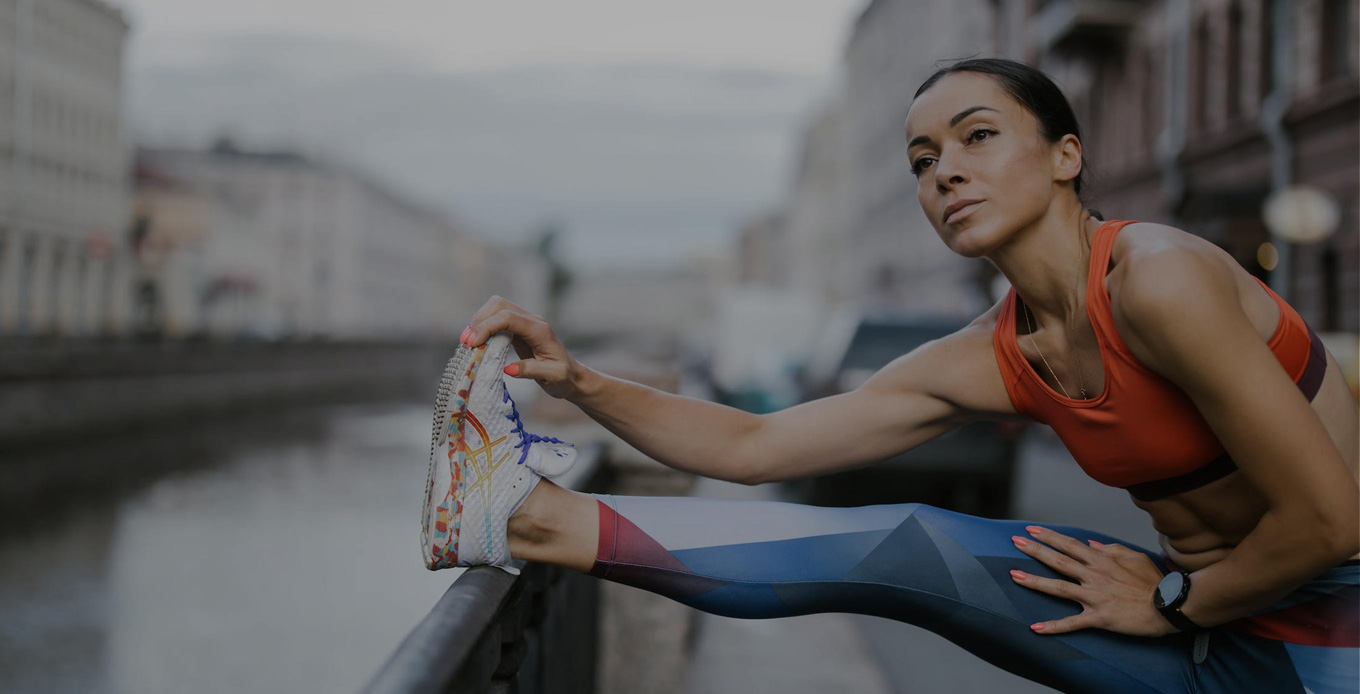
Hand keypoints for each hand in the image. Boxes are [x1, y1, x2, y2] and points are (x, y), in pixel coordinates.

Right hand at [460, 295, 582, 399]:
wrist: (572, 376)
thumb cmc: (564, 378)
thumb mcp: (553, 378)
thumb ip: (532, 371)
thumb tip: (508, 369)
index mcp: (540, 330)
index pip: (508, 318)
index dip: (487, 327)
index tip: (473, 344)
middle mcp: (532, 321)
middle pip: (499, 305)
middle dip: (479, 320)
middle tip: (467, 343)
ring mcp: (525, 323)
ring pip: (496, 308)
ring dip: (479, 321)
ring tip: (468, 342)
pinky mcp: (519, 329)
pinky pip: (497, 319)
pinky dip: (484, 327)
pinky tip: (477, 342)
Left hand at [1009, 525, 1179, 636]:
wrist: (1170, 606)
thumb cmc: (1154, 582)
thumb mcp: (1134, 557)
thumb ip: (1111, 549)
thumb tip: (1092, 545)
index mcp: (1102, 560)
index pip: (1069, 545)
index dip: (1049, 536)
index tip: (1031, 530)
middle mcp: (1094, 575)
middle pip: (1058, 560)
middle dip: (1034, 550)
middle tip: (1014, 542)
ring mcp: (1095, 597)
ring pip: (1058, 588)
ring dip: (1034, 582)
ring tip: (1014, 576)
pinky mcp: (1099, 617)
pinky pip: (1072, 623)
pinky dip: (1053, 626)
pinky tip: (1035, 628)